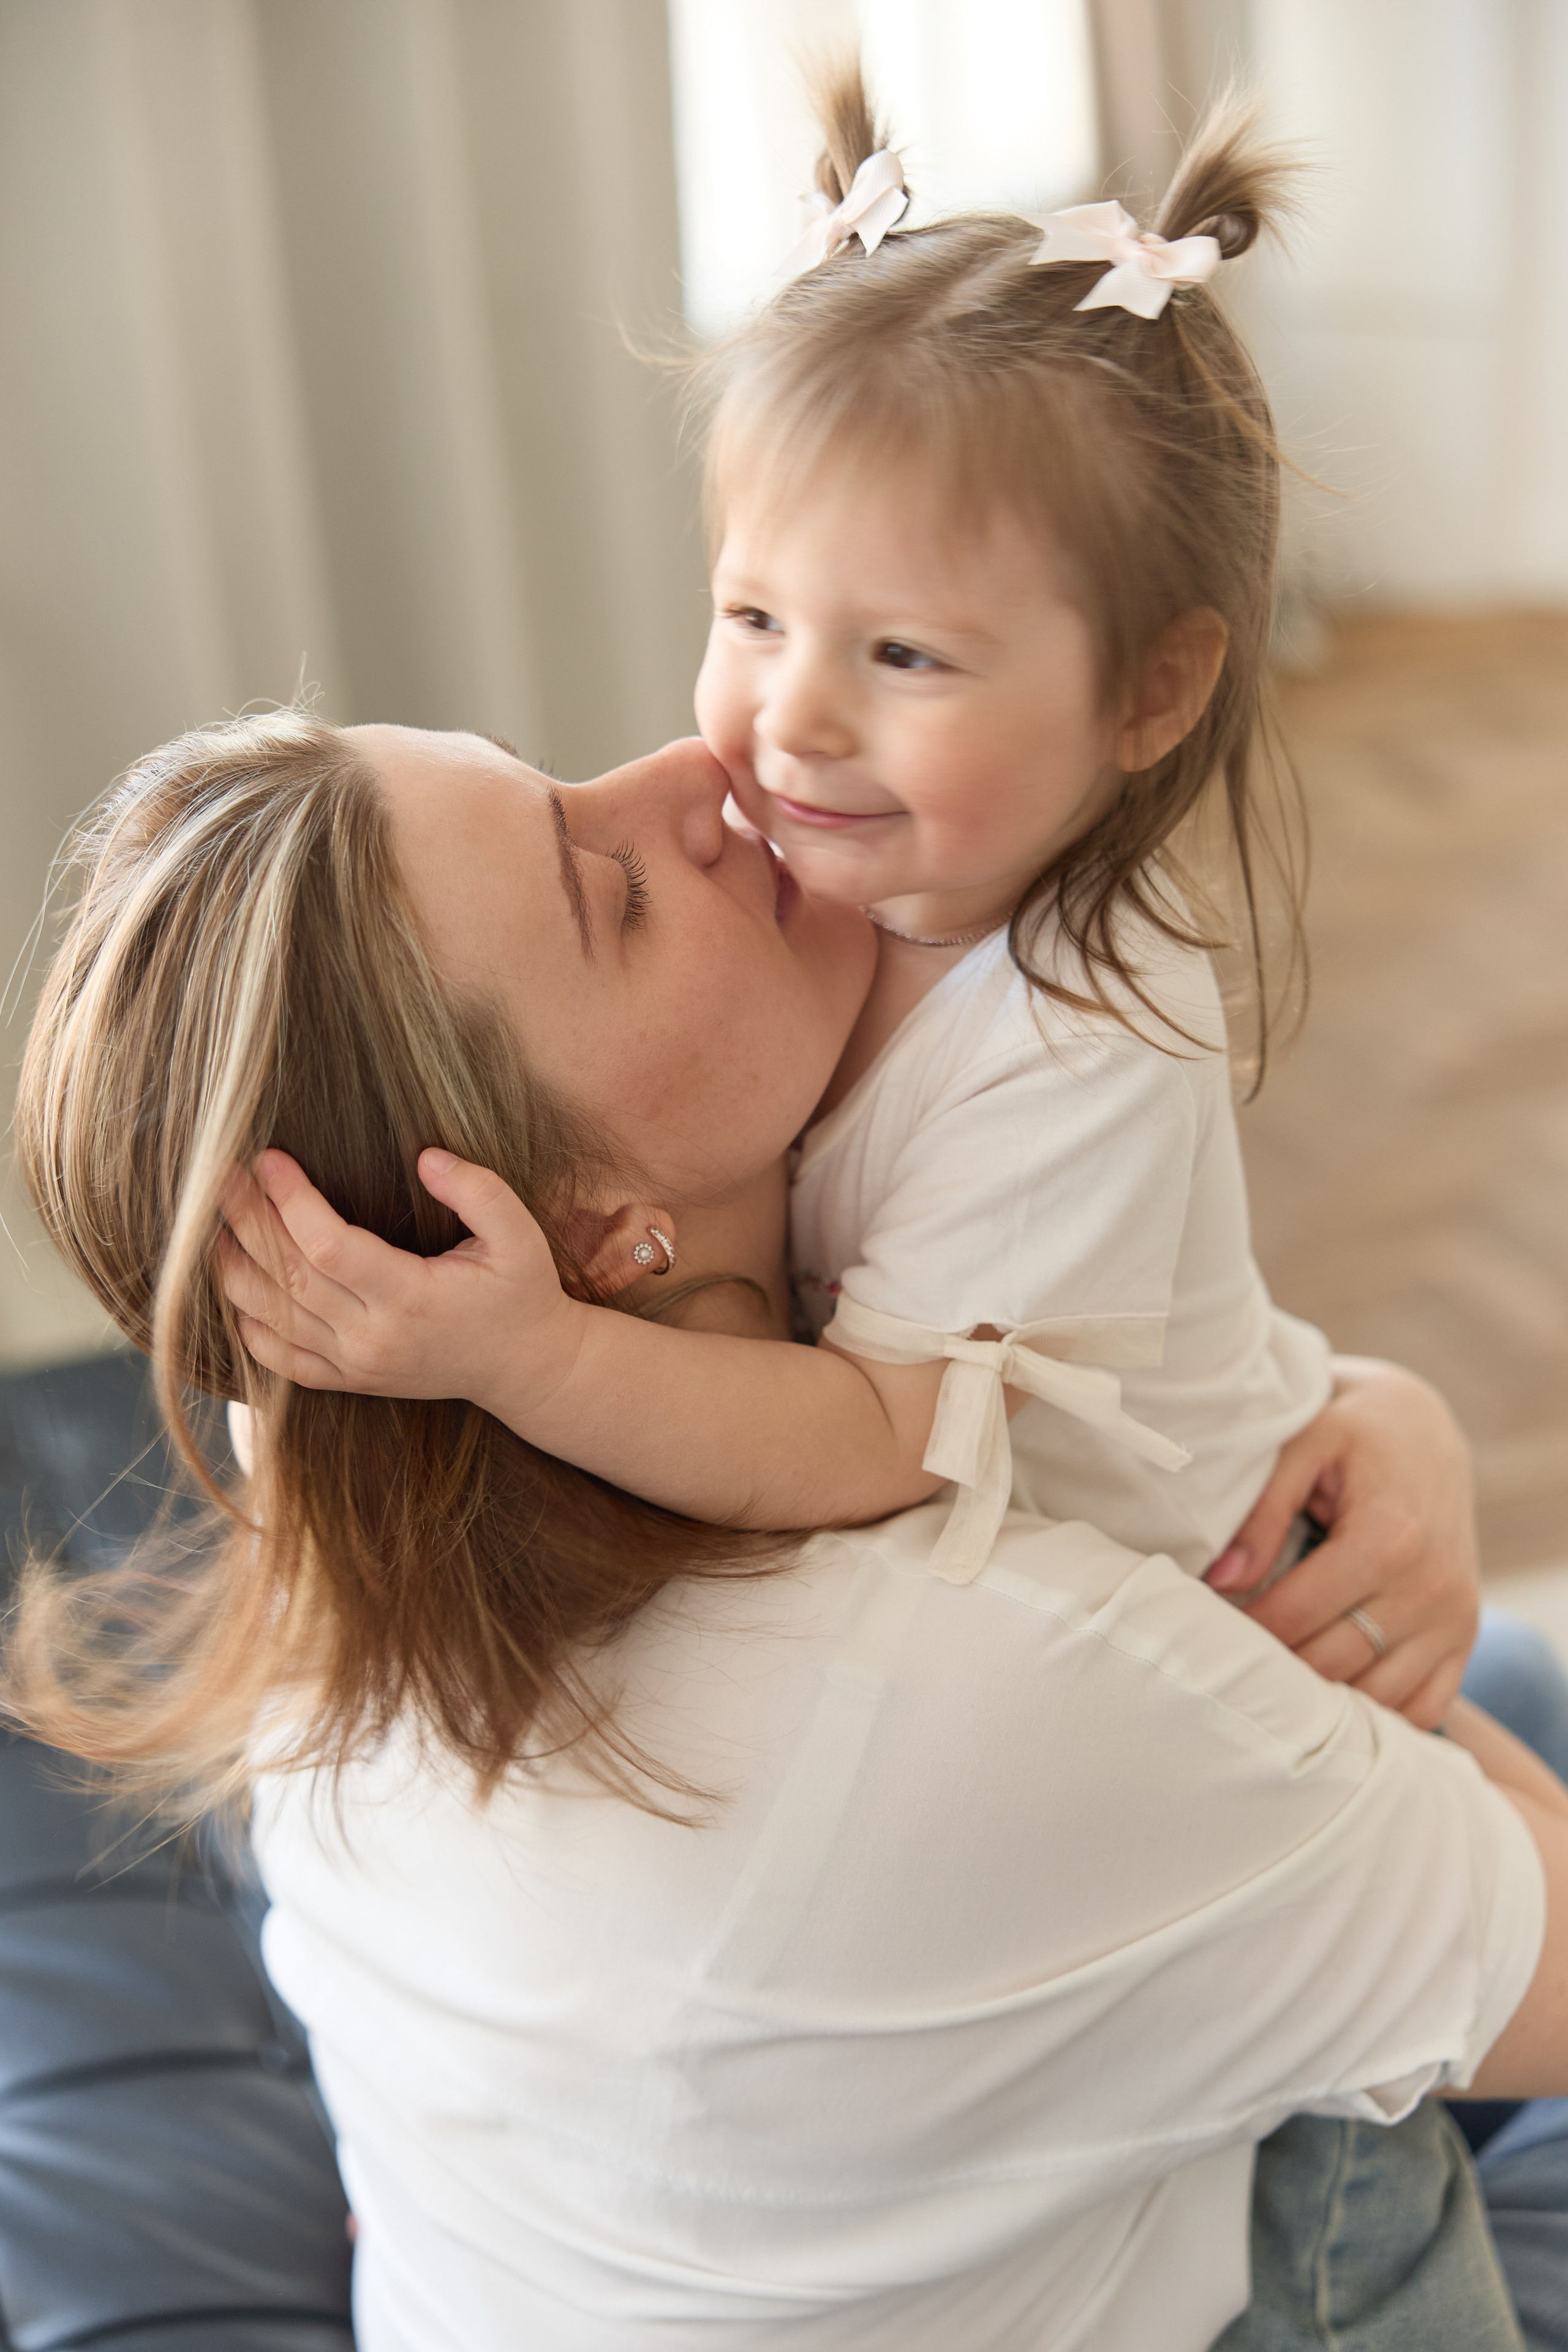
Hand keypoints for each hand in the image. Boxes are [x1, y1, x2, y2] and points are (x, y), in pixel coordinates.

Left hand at [218, 1147, 585, 1417]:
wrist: (525, 1368)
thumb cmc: (521, 1293)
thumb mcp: (520, 1235)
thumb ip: (478, 1191)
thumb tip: (424, 1157)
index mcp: (412, 1297)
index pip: (328, 1246)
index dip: (290, 1199)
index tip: (270, 1158)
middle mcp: (374, 1337)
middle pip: (288, 1277)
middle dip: (248, 1221)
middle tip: (224, 1177)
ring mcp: (357, 1365)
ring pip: (272, 1319)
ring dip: (235, 1270)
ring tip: (216, 1225)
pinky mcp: (350, 1380)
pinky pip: (280, 1360)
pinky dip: (248, 1326)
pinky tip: (236, 1288)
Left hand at [1205, 1356, 1479, 1728]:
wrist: (1423, 1430)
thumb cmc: (1351, 1432)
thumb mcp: (1302, 1447)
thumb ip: (1262, 1514)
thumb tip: (1222, 1580)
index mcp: (1388, 1538)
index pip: (1296, 1617)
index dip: (1244, 1632)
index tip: (1208, 1631)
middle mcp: (1430, 1587)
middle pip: (1332, 1665)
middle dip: (1276, 1669)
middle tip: (1233, 1661)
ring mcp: (1454, 1618)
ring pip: (1377, 1697)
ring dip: (1324, 1699)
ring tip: (1277, 1679)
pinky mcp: (1465, 1635)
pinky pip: (1426, 1707)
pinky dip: (1381, 1714)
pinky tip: (1336, 1696)